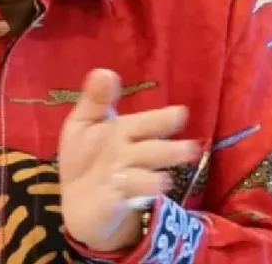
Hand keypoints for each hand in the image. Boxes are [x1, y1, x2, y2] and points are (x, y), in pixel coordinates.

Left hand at [58, 69, 198, 251]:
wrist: (79, 199)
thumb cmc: (87, 155)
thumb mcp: (84, 122)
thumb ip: (96, 99)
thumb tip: (105, 70)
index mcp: (126, 131)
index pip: (147, 124)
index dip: (163, 120)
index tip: (181, 113)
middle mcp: (131, 155)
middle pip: (153, 152)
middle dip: (170, 151)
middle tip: (191, 150)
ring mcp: (127, 180)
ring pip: (144, 177)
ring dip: (153, 178)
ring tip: (165, 181)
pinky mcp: (117, 201)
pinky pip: (128, 196)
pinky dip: (134, 194)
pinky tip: (143, 195)